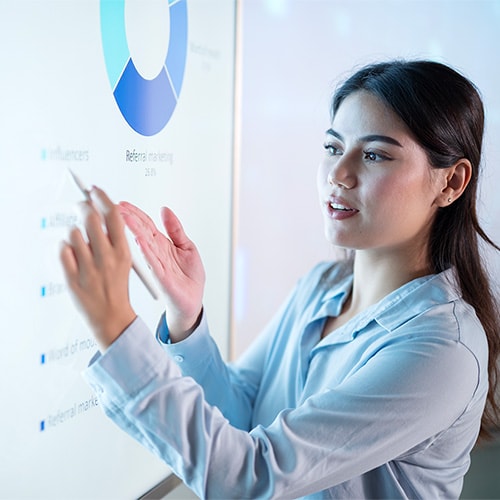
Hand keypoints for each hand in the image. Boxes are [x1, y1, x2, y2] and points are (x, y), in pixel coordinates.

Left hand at [60, 187, 136, 349]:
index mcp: (123, 252)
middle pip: (91, 218)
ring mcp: (88, 268)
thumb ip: (113, 237)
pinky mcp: (72, 277)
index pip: (112, 215)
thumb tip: (98, 210)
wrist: (111, 316)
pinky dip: (65, 249)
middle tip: (82, 205)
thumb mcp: (125, 260)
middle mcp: (107, 258)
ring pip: (73, 233)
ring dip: (75, 233)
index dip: (102, 198)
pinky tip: (73, 256)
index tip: (95, 190)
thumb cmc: (117, 286)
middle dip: (83, 207)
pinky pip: (62, 250)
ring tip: (81, 243)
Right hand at [119, 201, 204, 341]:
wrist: (193, 299)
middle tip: (115, 207)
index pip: (146, 224)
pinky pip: (153, 262)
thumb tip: (165, 210)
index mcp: (162, 244)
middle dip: (129, 218)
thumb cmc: (189, 276)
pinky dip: (146, 251)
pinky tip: (140, 241)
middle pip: (141, 231)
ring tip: (124, 218)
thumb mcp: (186, 246)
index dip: (135, 213)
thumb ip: (176, 229)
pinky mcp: (162, 277)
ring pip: (144, 244)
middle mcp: (156, 252)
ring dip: (134, 230)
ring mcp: (157, 264)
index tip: (122, 203)